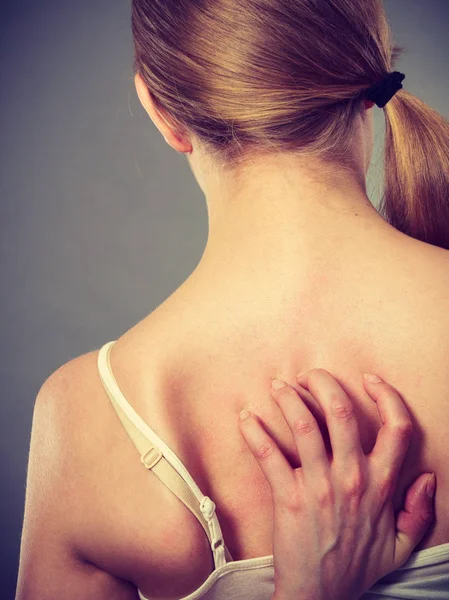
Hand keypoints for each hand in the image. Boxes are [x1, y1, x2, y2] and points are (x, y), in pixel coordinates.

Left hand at [238, 369, 435, 599]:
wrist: (320, 598)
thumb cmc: (357, 566)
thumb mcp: (402, 545)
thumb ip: (419, 511)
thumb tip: (428, 477)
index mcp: (382, 485)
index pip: (397, 428)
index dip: (386, 396)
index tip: (370, 379)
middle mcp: (352, 478)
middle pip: (342, 412)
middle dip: (324, 383)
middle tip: (310, 375)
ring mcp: (319, 487)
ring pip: (304, 425)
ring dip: (289, 398)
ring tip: (279, 385)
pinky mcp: (288, 497)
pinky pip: (269, 455)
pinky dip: (254, 432)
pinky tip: (246, 417)